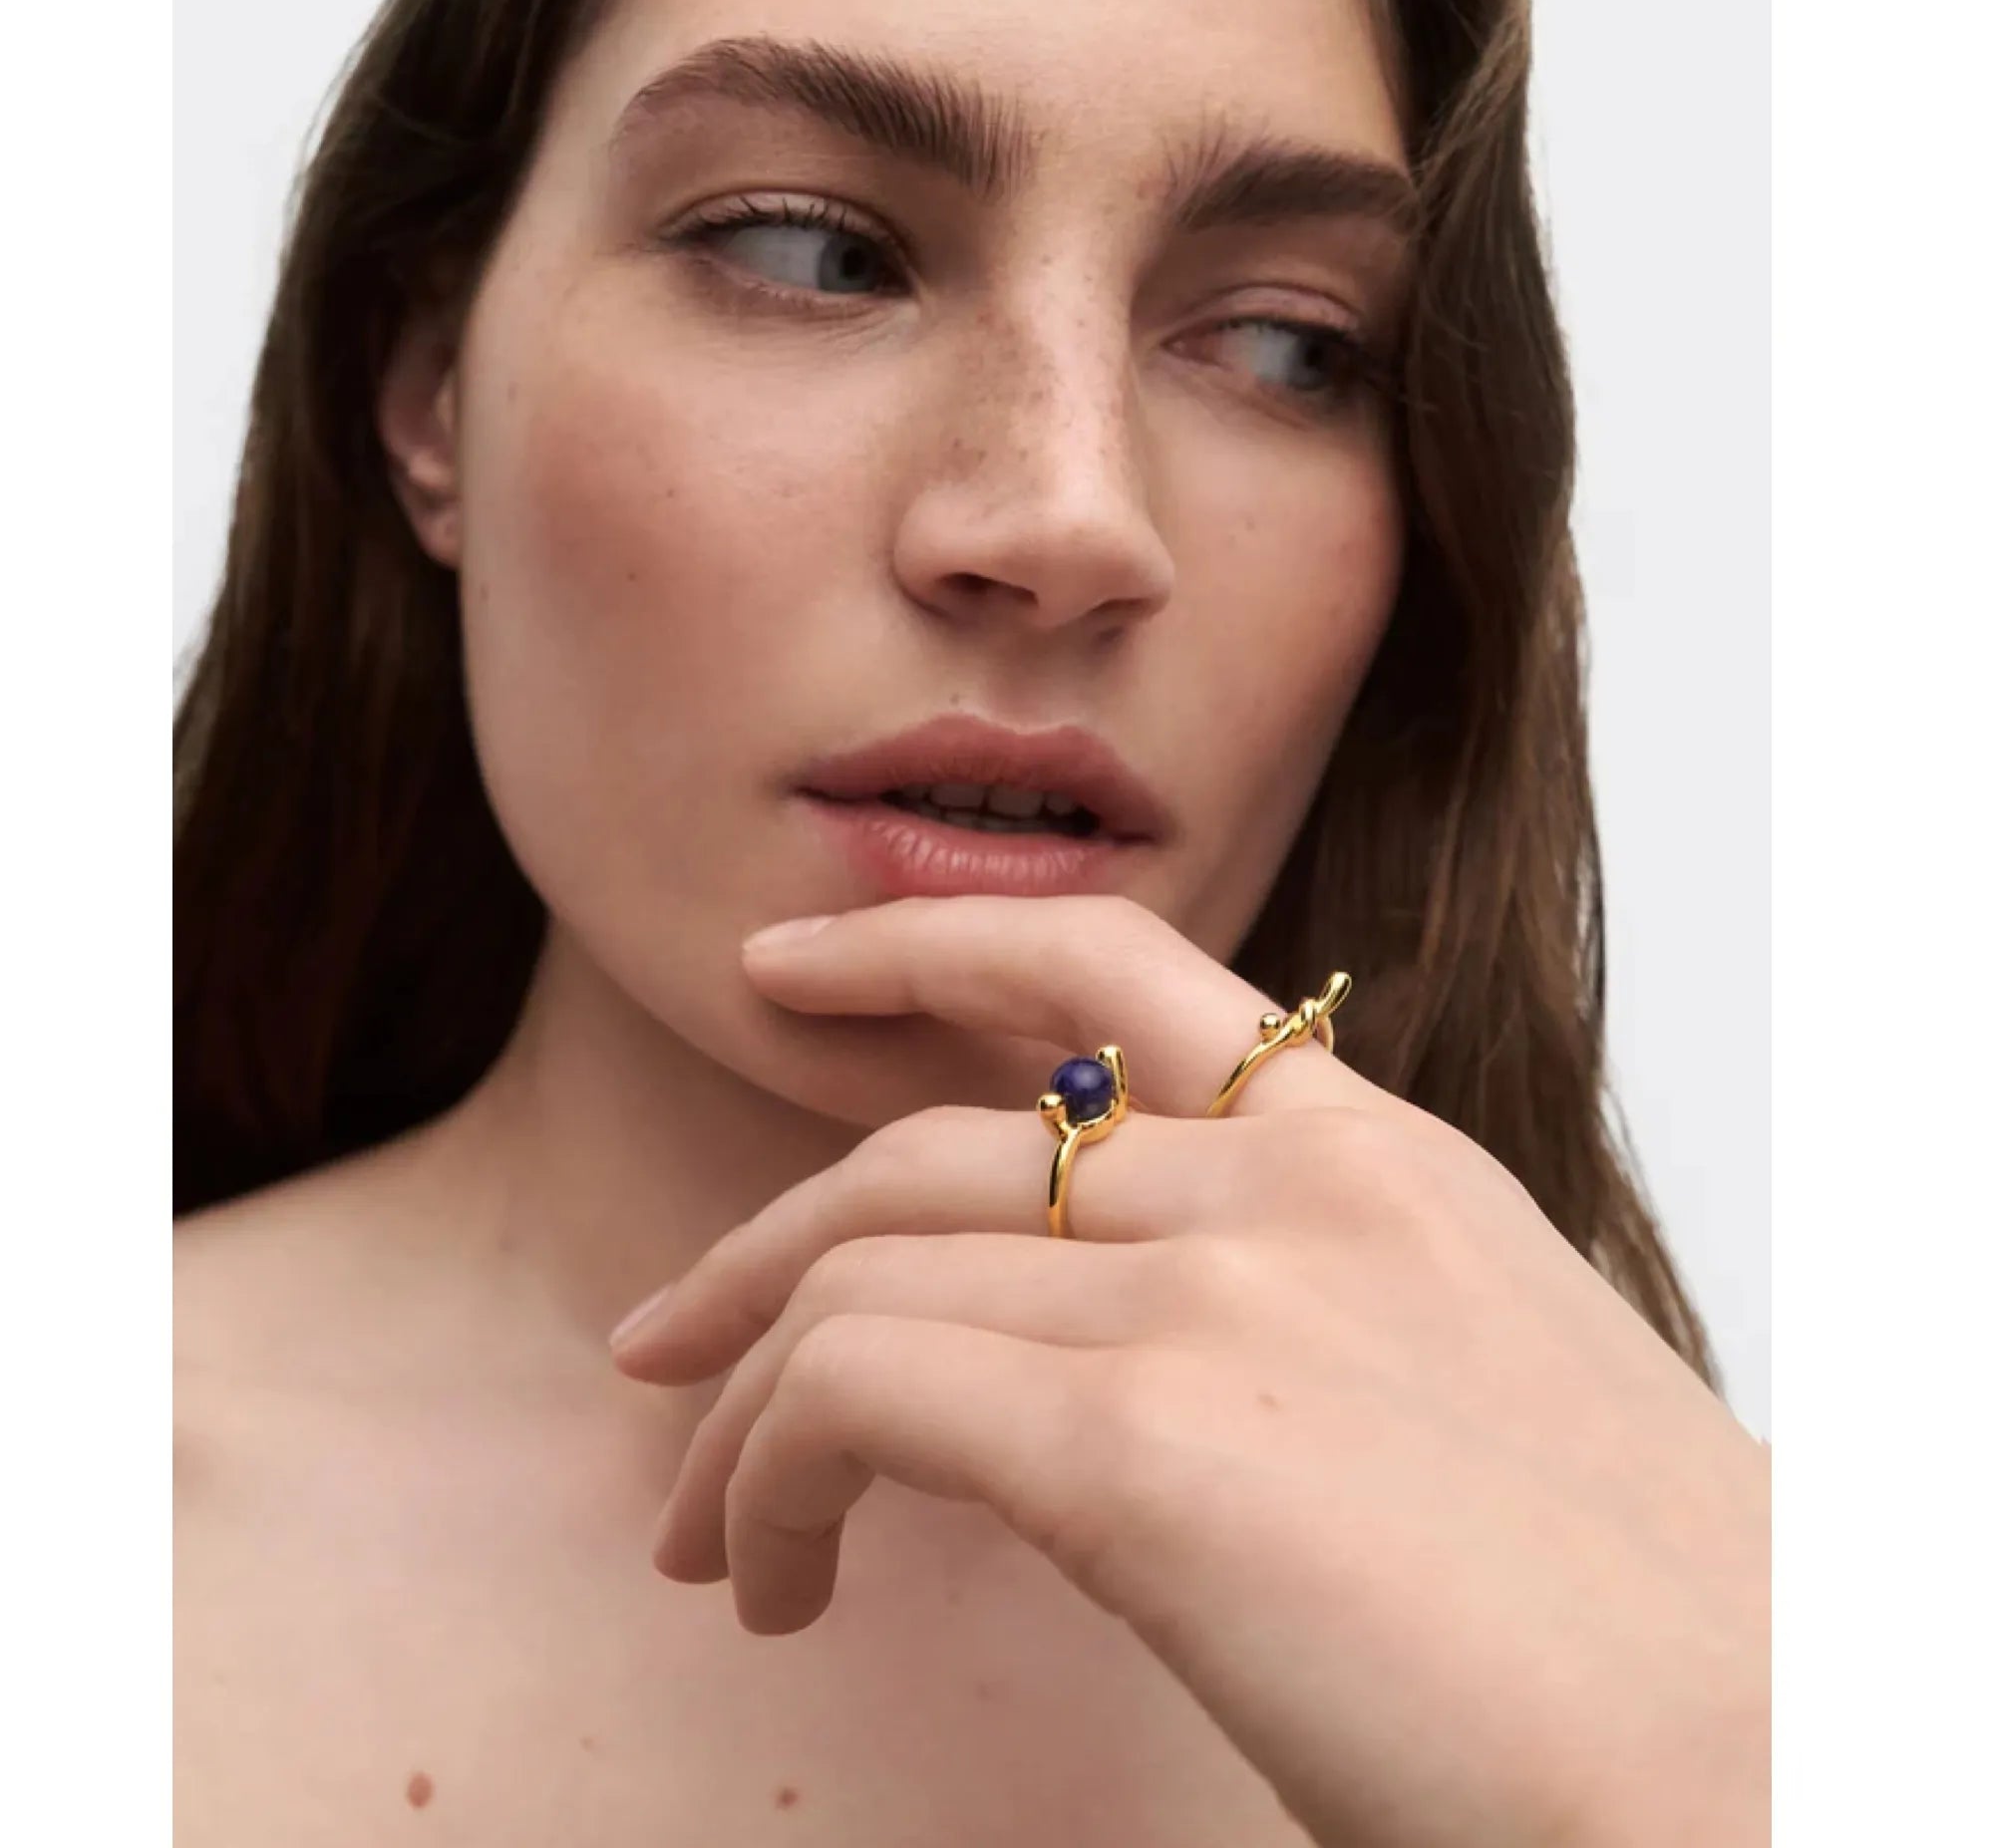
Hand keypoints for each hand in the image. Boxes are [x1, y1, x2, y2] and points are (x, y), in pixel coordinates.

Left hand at [610, 895, 1768, 1847]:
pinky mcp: (1145, 1446)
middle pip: (924, 1145)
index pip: (1106, 965)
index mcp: (1376, 1160)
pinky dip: (771, 1477)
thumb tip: (1118, 1355)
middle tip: (662, 1341)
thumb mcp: (1468, 1387)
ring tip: (713, 1534)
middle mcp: (1284, 1187)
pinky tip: (783, 1584)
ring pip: (860, 1275)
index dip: (919, 944)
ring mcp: (1213, 1297)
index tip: (791, 979)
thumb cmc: (1627, 1630)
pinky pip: (855, 1393)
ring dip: (743, 1407)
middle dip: (758, 1239)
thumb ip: (1304, 1315)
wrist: (1765, 1771)